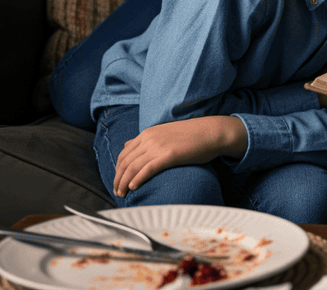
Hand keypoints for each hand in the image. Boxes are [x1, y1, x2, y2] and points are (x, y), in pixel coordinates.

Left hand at [113, 116, 246, 196]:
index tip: (117, 180)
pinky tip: (133, 187)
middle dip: (117, 178)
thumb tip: (129, 145)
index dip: (118, 169)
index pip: (124, 153)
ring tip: (122, 194)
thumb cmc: (191, 135)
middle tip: (116, 191)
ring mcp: (158, 146)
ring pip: (133, 167)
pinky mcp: (168, 155)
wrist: (210, 132)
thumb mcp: (165, 133)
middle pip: (125, 161)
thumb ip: (147, 140)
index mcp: (148, 133)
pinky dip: (137, 179)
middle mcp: (149, 139)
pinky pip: (147, 169)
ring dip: (124, 182)